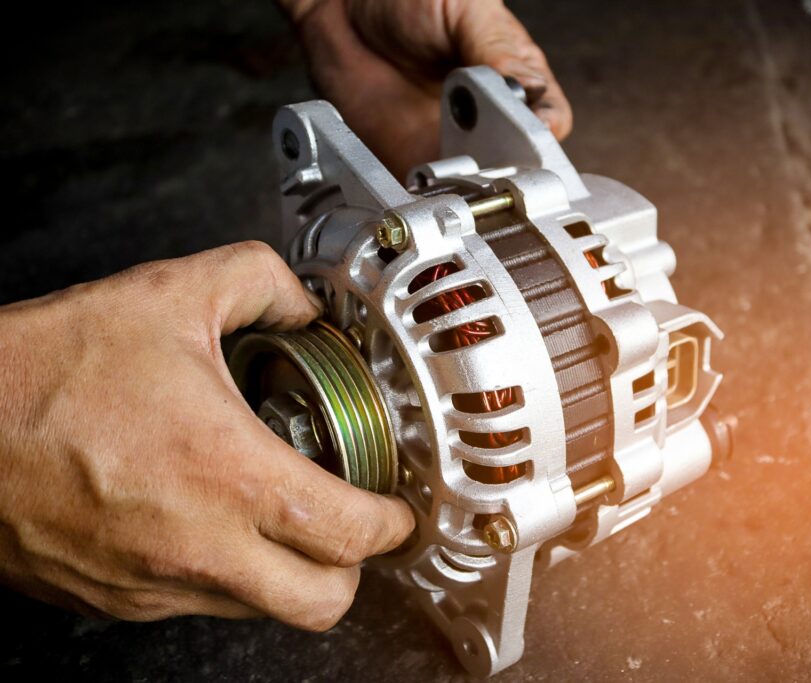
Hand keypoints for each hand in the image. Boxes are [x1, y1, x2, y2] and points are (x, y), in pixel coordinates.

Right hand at [0, 242, 413, 629]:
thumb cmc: (41, 370)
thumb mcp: (167, 294)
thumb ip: (257, 283)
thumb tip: (299, 305)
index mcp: (227, 476)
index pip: (348, 534)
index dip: (391, 526)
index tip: (396, 513)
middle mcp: (197, 547)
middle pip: (319, 603)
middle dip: (352, 568)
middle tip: (349, 524)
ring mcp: (152, 585)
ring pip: (257, 609)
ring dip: (284, 571)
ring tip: (275, 514)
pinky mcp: (111, 599)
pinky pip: (195, 603)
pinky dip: (222, 572)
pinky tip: (205, 517)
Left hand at [282, 0, 572, 176]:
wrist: (339, 8)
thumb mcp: (464, 8)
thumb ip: (497, 49)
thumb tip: (530, 92)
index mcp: (516, 77)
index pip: (549, 121)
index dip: (543, 135)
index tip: (530, 136)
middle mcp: (489, 118)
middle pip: (520, 164)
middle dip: (510, 168)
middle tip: (488, 154)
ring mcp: (452, 144)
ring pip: (479, 187)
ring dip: (471, 185)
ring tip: (454, 165)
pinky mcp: (413, 162)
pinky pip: (431, 194)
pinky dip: (431, 196)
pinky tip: (426, 180)